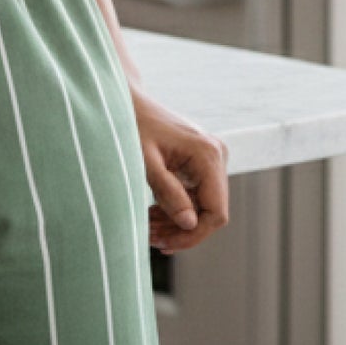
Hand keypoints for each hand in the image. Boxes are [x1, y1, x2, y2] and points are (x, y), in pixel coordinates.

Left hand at [129, 81, 228, 252]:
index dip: (194, 234)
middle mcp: (217, 156)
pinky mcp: (201, 163)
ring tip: (148, 230)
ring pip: (202, 206)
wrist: (128, 100)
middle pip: (210, 212)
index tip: (165, 244)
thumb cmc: (132, 125)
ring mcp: (211, 159)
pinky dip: (176, 208)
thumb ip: (167, 191)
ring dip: (177, 222)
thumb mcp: (144, 160)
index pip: (215, 212)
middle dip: (181, 230)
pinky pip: (195, 195)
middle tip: (150, 239)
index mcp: (208, 155)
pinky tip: (153, 216)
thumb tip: (189, 224)